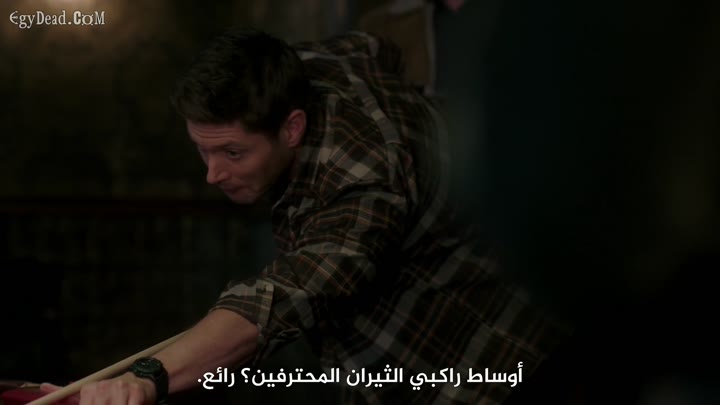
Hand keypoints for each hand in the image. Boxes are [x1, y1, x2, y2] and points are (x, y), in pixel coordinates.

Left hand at [40, 372, 156, 404]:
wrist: (139, 381)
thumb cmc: (112, 392)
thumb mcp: (88, 392)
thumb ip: (66, 393)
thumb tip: (42, 386)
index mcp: (88, 389)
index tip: (96, 404)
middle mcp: (103, 387)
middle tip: (107, 404)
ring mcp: (120, 388)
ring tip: (117, 404)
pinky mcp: (136, 392)